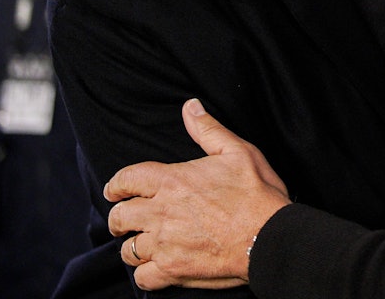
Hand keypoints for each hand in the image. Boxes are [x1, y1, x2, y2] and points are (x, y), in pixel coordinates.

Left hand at [105, 98, 291, 290]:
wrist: (269, 236)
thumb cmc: (257, 193)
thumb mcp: (237, 151)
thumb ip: (208, 130)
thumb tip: (190, 107)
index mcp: (172, 181)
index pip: (127, 180)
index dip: (116, 185)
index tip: (114, 191)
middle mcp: (161, 213)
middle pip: (120, 217)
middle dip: (119, 218)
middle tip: (124, 220)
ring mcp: (165, 244)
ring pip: (128, 249)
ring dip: (133, 245)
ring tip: (142, 244)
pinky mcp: (173, 270)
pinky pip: (142, 277)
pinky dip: (145, 273)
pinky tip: (156, 266)